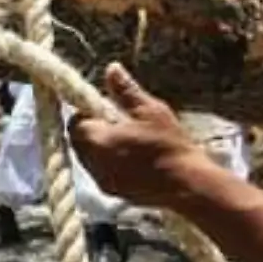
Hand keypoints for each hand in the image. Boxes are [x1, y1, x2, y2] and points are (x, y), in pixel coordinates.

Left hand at [66, 63, 203, 207]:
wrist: (186, 185)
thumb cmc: (169, 144)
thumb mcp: (149, 111)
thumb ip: (125, 91)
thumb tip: (111, 68)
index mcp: (97, 141)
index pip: (75, 123)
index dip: (86, 112)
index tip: (105, 107)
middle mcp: (93, 164)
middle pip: (78, 143)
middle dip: (90, 130)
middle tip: (116, 122)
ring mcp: (102, 181)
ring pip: (88, 159)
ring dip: (98, 148)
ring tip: (125, 140)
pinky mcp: (113, 193)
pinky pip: (100, 173)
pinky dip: (108, 163)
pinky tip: (131, 158)